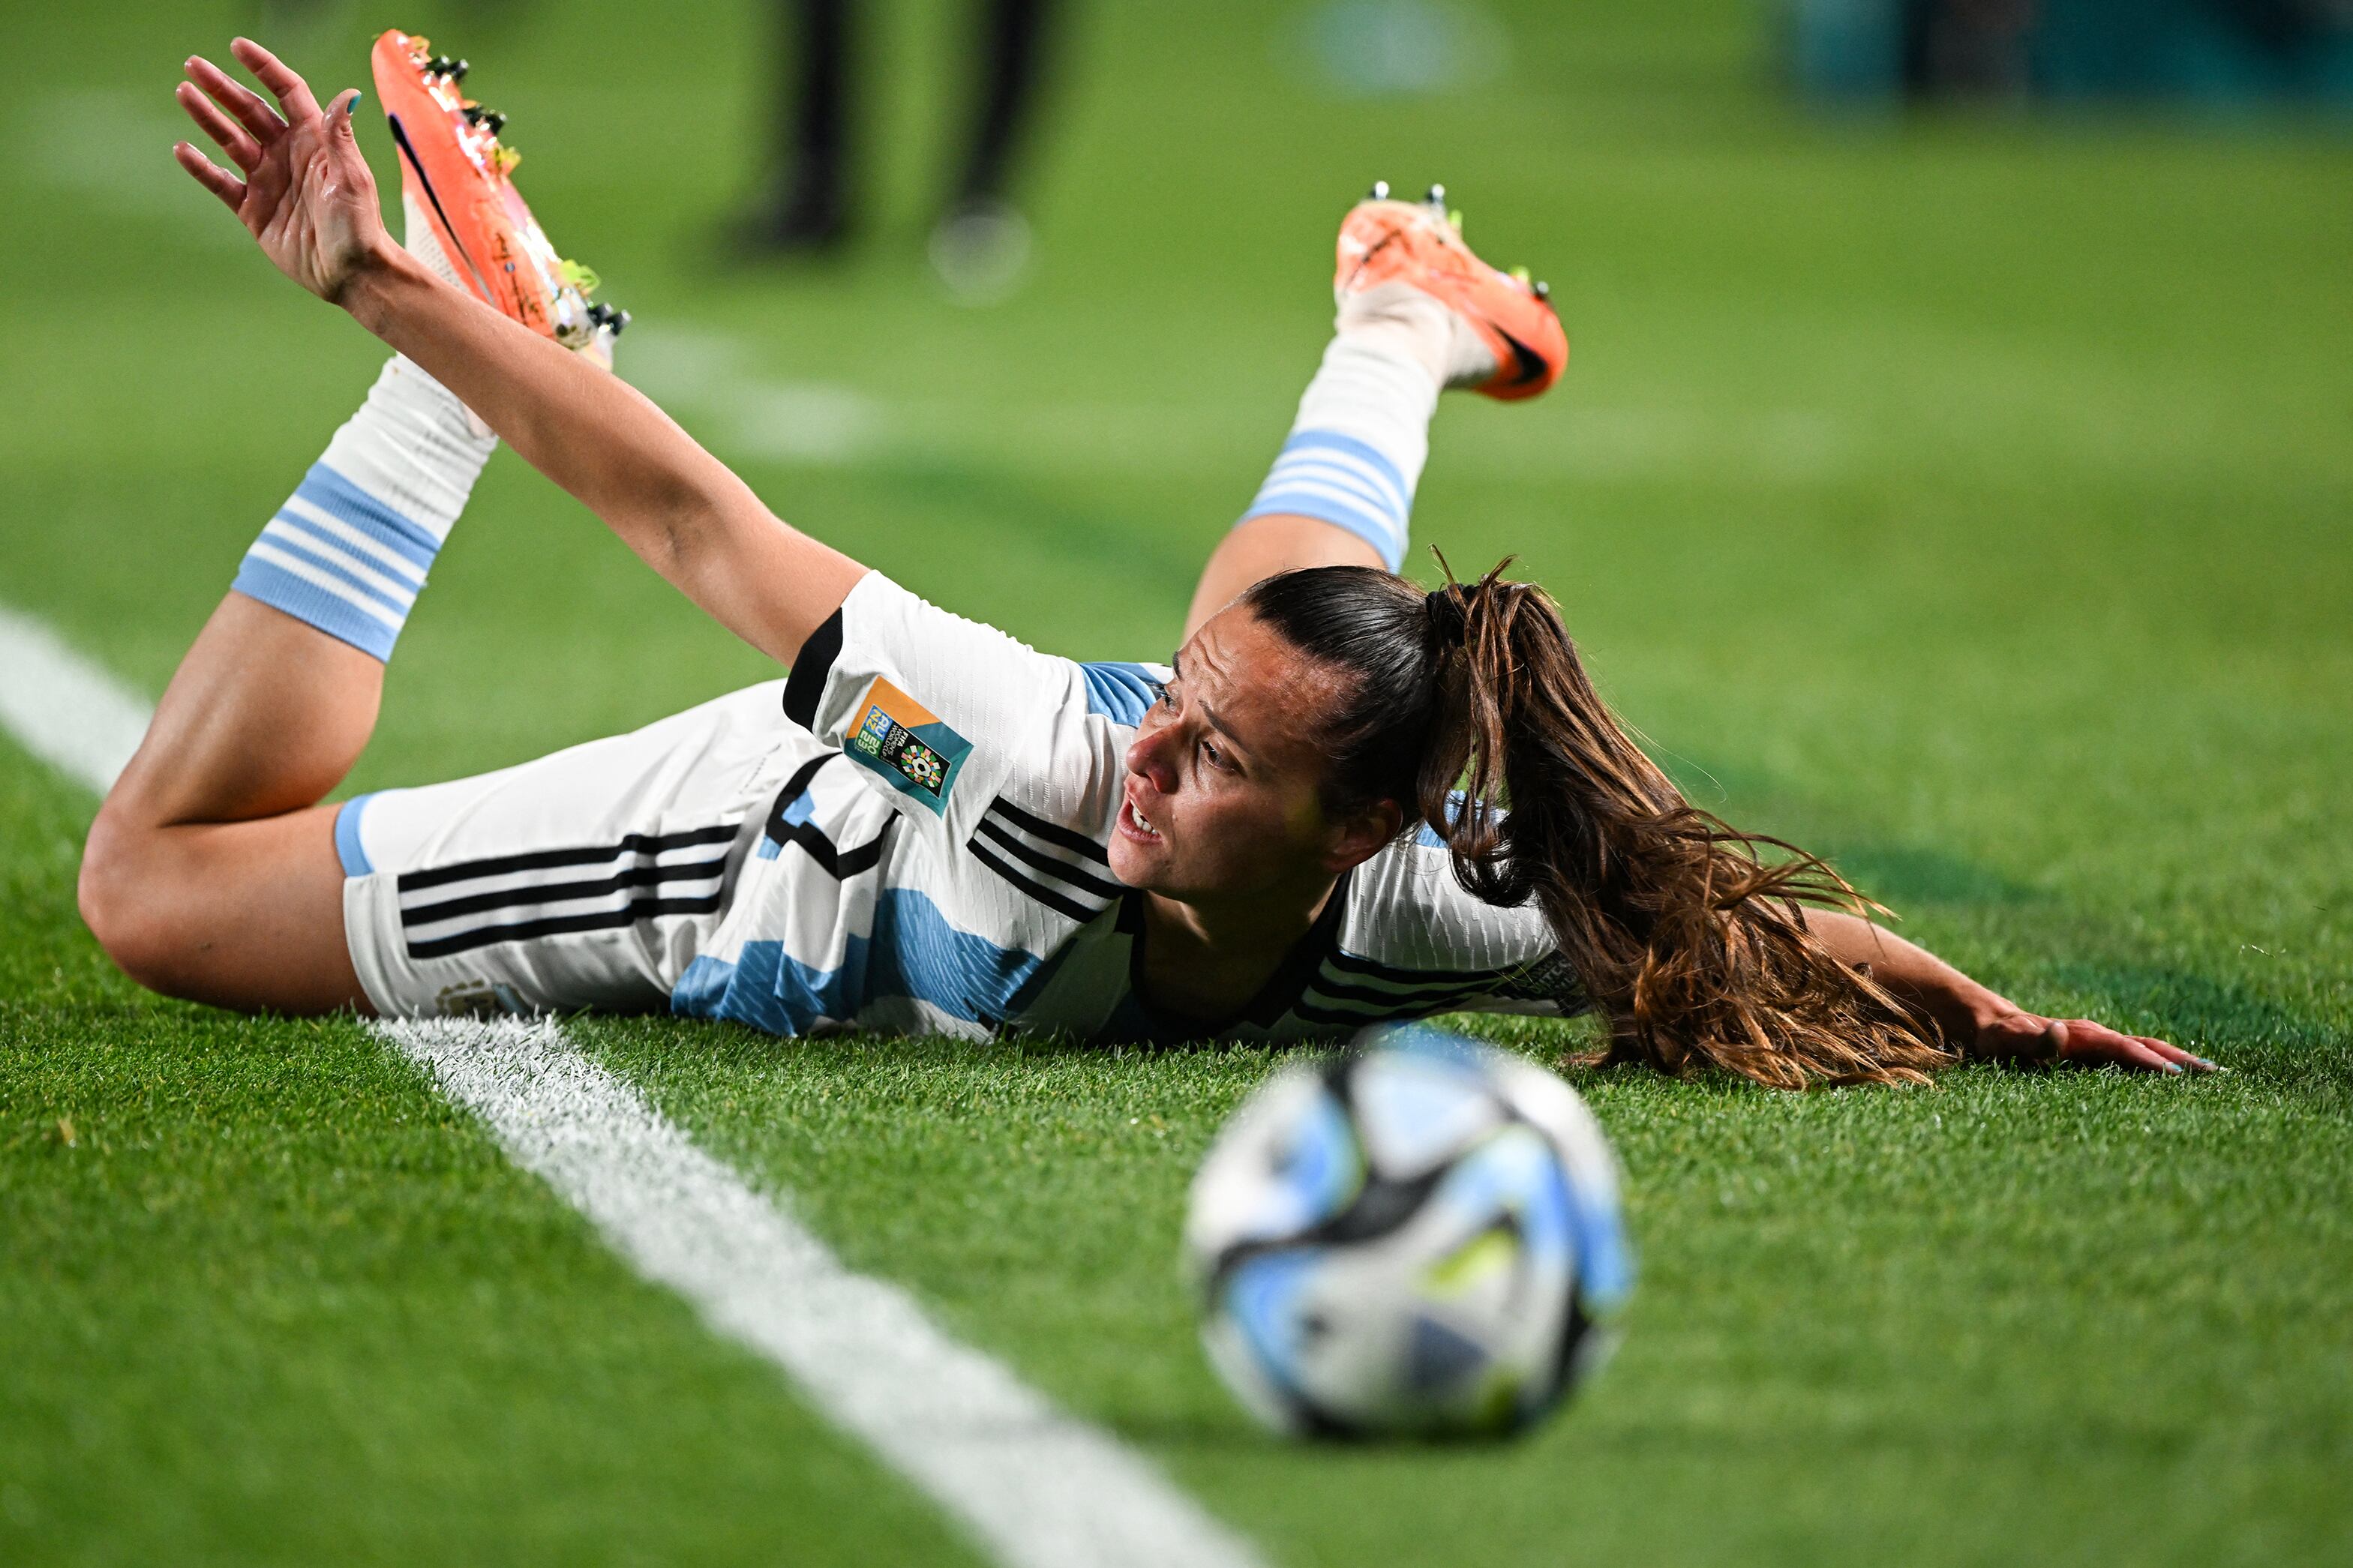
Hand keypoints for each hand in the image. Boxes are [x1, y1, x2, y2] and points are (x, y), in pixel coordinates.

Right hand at [173, 39, 387, 302]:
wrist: (352, 274)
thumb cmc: (360, 226)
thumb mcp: (351, 178)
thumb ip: (339, 136)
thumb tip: (348, 94)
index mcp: (314, 141)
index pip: (286, 93)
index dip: (264, 68)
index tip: (237, 47)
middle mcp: (288, 155)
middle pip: (250, 112)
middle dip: (223, 88)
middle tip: (193, 66)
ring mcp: (268, 180)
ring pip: (231, 140)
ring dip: (207, 117)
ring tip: (184, 93)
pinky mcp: (254, 209)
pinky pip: (221, 182)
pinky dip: (202, 167)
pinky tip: (183, 149)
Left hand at [1971, 1004, 2218, 1074]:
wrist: (1993, 1025)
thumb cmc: (1998, 1041)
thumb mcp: (2008, 1042)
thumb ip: (2033, 1040)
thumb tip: (2060, 1032)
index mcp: (2081, 1037)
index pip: (2122, 1049)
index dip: (2148, 1062)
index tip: (2178, 1074)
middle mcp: (2097, 1036)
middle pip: (2146, 1046)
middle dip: (2180, 1059)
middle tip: (2217, 1075)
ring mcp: (2100, 1043)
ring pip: (2146, 1049)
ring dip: (2178, 1060)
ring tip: (2212, 1075)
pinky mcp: (2099, 1050)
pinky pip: (2135, 1055)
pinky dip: (2161, 1062)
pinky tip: (2181, 1076)